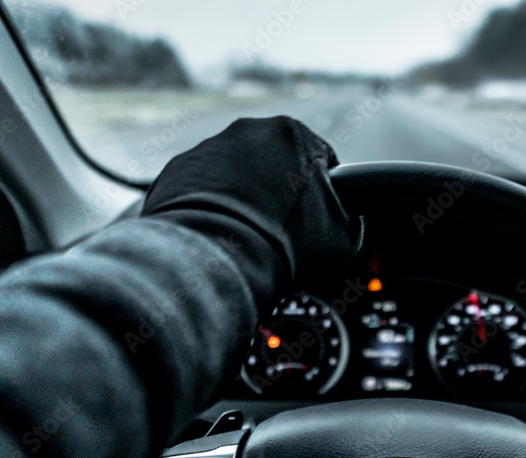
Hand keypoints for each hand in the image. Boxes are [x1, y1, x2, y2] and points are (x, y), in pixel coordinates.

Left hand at [142, 115, 360, 282]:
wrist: (219, 258)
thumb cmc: (287, 243)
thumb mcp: (345, 236)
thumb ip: (350, 216)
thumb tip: (345, 218)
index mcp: (293, 133)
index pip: (321, 159)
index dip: (325, 194)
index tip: (319, 219)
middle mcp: (247, 131)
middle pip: (274, 164)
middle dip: (279, 193)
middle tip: (282, 232)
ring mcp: (207, 149)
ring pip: (234, 176)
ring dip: (243, 201)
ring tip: (247, 238)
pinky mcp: (176, 173)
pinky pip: (200, 192)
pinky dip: (209, 211)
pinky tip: (219, 238)